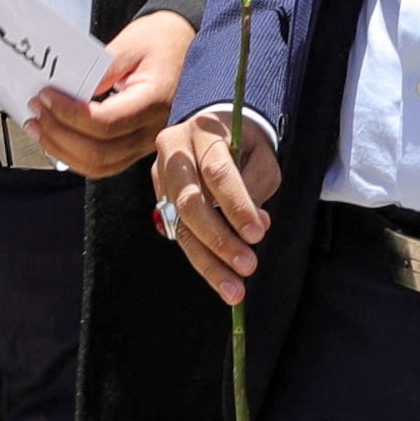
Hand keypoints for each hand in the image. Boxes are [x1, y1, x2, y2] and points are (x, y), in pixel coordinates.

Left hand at [30, 6, 191, 178]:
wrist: (182, 45)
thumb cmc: (160, 41)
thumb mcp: (129, 43)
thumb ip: (99, 69)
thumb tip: (69, 91)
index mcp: (154, 101)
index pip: (107, 123)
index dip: (69, 114)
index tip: (46, 96)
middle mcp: (153, 129)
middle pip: (100, 152)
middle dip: (60, 134)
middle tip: (36, 111)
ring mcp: (146, 142)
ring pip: (100, 166)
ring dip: (63, 151)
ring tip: (39, 128)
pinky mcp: (136, 146)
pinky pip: (105, 164)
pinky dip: (76, 157)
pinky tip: (57, 140)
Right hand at [150, 106, 281, 301]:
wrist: (211, 130)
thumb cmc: (242, 142)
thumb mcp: (260, 153)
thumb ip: (258, 185)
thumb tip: (255, 227)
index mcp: (202, 132)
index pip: (218, 172)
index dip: (237, 205)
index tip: (257, 234)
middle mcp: (174, 152)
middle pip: (190, 202)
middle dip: (220, 239)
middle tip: (247, 266)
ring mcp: (160, 176)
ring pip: (180, 225)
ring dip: (209, 261)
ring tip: (234, 289)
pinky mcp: (159, 197)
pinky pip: (179, 233)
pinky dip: (202, 259)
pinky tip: (221, 279)